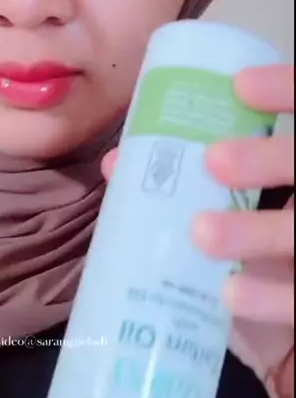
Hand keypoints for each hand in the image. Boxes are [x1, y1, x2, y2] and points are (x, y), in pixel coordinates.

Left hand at [193, 64, 293, 324]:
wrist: (282, 311)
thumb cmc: (247, 245)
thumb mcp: (232, 207)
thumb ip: (190, 184)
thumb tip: (118, 162)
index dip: (285, 91)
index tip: (241, 85)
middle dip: (268, 161)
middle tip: (214, 160)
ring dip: (255, 231)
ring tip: (201, 232)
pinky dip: (268, 297)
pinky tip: (229, 294)